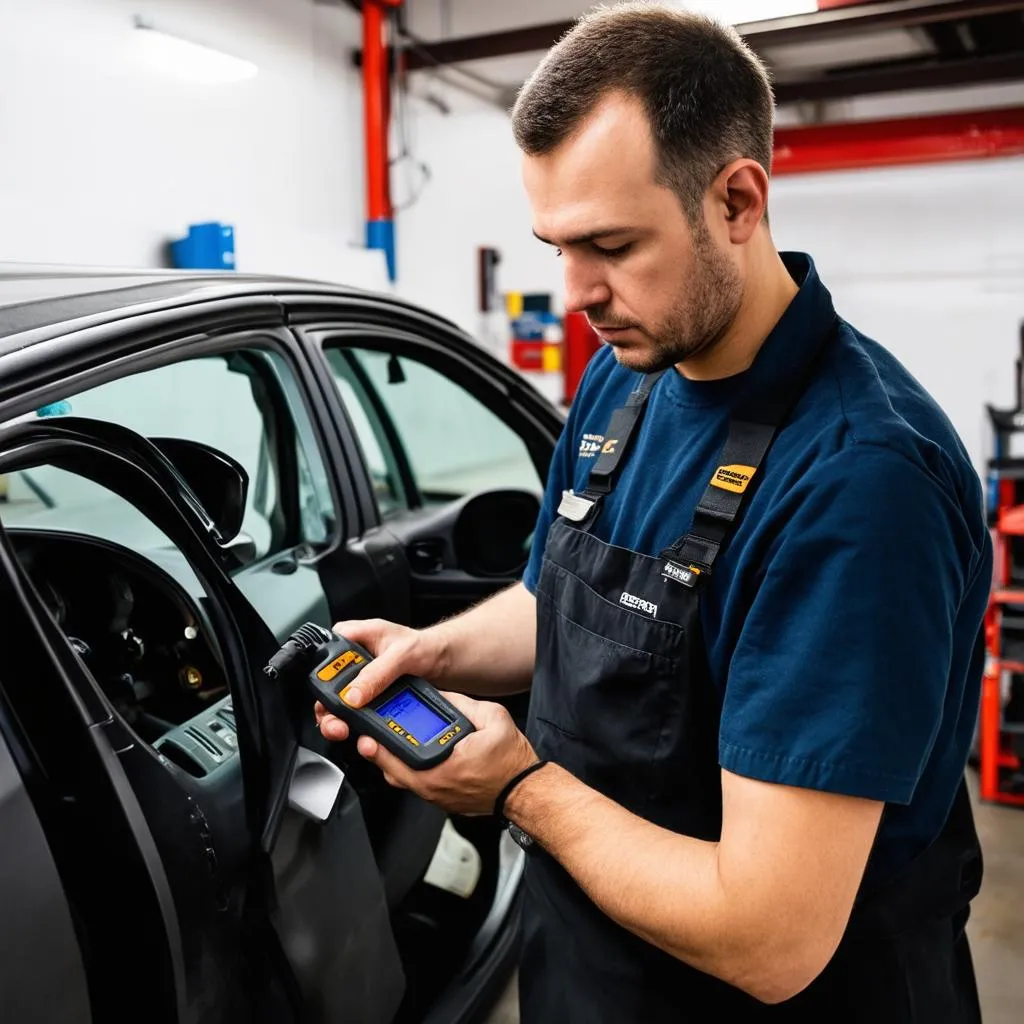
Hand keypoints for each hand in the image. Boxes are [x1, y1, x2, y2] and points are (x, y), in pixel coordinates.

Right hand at [315, 618, 445, 741]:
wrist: (444, 662)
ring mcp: (360, 679)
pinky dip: (355, 723)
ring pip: (338, 701)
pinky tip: (360, 731)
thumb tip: (352, 695)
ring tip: (343, 730)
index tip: (329, 697)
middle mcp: (353, 658)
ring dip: (338, 719)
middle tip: (334, 722)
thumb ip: (377, 673)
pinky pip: (355, 711)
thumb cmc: (426, 646)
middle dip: (326, 707)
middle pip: (327, 684)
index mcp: (355, 636)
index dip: (322, 678)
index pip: (325, 655)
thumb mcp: (402, 654)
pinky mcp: (369, 695)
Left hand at [352, 691, 538, 815]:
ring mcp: (434, 795)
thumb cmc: (511, 761)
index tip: (366, 730)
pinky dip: (407, 769)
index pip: (396, 755)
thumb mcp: (491, 717)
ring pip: (399, 779)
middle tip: (369, 733)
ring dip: (391, 760)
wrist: (524, 789)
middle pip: (389, 769)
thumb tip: (438, 694)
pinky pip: (414, 784)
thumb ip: (461, 702)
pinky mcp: (439, 798)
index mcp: (440, 767)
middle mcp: (432, 786)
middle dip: (377, 749)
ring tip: (385, 741)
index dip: (377, 741)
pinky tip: (410, 753)